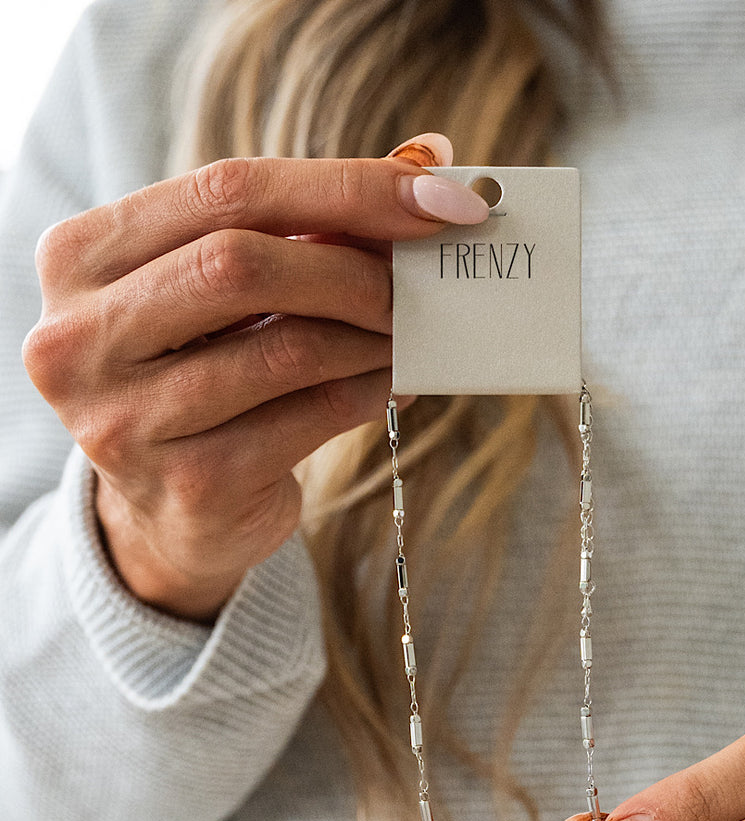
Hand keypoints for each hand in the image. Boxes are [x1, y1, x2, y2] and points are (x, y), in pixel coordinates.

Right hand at [22, 133, 487, 619]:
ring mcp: (130, 421)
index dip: (345, 186)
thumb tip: (425, 160)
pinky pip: (312, 418)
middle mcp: (82, 339)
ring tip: (410, 331)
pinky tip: (394, 381)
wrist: (169, 512)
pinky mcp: (194, 485)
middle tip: (420, 279)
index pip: (225, 190)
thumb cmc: (201, 373)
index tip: (441, 194)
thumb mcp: (219, 290)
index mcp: (78, 259)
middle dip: (354, 267)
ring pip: (286, 349)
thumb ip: (301, 221)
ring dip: (371, 335)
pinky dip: (371, 391)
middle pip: (241, 265)